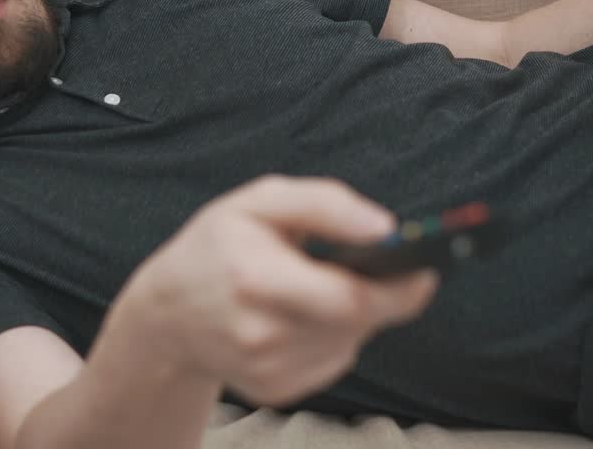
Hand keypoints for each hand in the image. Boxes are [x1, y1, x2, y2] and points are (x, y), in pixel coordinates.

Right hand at [113, 175, 438, 406]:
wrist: (165, 314)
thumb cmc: (216, 246)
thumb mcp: (259, 201)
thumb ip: (325, 204)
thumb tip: (385, 226)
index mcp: (256, 280)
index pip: (352, 299)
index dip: (400, 287)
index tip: (427, 268)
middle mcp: (261, 335)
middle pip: (359, 323)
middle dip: (383, 295)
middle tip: (393, 268)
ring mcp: (267, 370)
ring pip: (351, 341)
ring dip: (355, 314)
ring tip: (323, 284)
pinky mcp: (274, 391)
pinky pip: (333, 360)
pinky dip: (334, 336)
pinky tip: (306, 314)